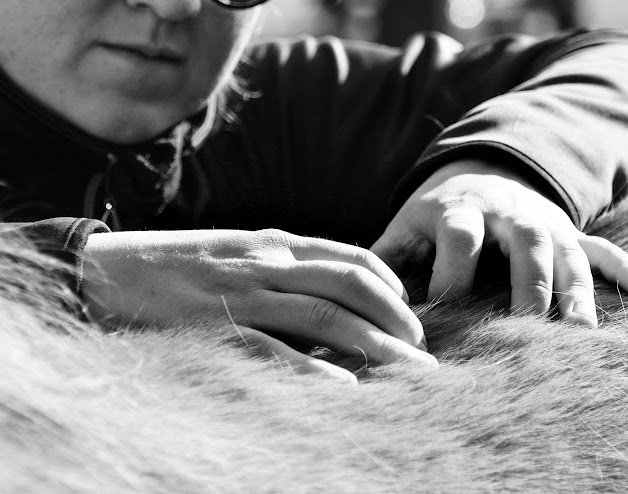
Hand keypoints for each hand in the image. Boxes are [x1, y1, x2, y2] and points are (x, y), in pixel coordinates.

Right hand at [83, 229, 436, 382]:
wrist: (106, 270)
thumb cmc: (175, 264)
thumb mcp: (236, 249)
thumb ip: (280, 264)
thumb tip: (326, 293)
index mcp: (274, 241)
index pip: (351, 255)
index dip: (390, 282)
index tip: (407, 308)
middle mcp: (268, 262)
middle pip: (351, 284)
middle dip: (396, 316)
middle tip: (421, 346)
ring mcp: (244, 294)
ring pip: (327, 316)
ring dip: (376, 344)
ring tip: (408, 368)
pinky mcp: (218, 329)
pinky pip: (278, 351)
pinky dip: (316, 371)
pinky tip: (346, 389)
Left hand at [371, 160, 627, 326]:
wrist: (478, 171)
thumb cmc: (435, 214)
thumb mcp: (405, 225)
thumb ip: (384, 255)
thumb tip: (354, 299)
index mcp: (460, 210)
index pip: (460, 241)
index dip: (450, 278)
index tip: (437, 321)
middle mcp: (508, 214)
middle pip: (525, 244)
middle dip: (528, 286)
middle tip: (526, 332)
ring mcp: (545, 222)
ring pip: (568, 252)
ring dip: (577, 291)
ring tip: (583, 333)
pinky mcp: (570, 231)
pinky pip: (602, 247)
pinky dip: (624, 268)